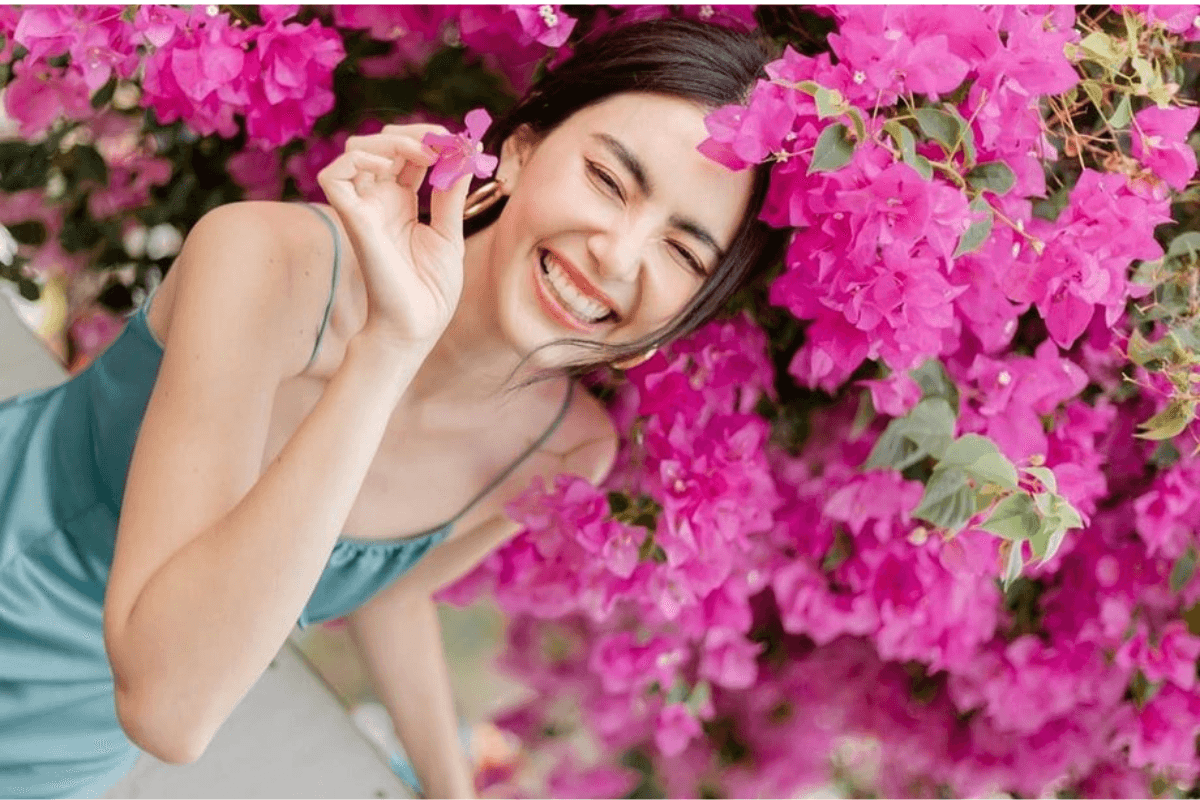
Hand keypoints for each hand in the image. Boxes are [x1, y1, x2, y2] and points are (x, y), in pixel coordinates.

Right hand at [317, 124, 473, 346]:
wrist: (417, 326)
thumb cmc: (431, 290)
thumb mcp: (450, 234)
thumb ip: (451, 194)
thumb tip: (464, 155)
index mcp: (402, 202)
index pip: (408, 153)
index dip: (432, 140)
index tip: (462, 145)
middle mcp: (379, 200)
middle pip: (382, 143)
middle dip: (415, 134)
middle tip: (445, 144)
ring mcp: (364, 208)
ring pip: (356, 149)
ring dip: (390, 141)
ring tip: (423, 155)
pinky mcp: (352, 220)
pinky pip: (334, 175)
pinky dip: (358, 160)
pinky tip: (389, 169)